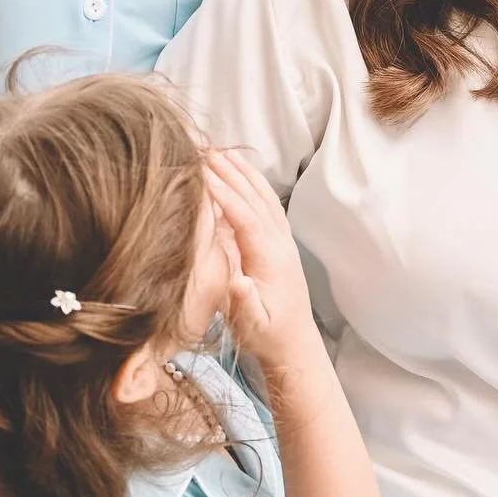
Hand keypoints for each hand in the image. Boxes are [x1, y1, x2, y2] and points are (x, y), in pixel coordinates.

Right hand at [204, 148, 315, 370]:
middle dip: (231, 173)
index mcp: (270, 259)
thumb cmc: (267, 336)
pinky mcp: (281, 245)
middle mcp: (280, 245)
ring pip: (264, 199)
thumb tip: (238, 281)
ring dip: (245, 174)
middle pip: (256, 200)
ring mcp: (283, 243)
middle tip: (206, 151)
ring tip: (223, 153)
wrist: (295, 345)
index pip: (246, 217)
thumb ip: (245, 303)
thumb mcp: (252, 324)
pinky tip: (242, 176)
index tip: (202, 173)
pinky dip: (255, 186)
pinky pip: (268, 207)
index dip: (225, 194)